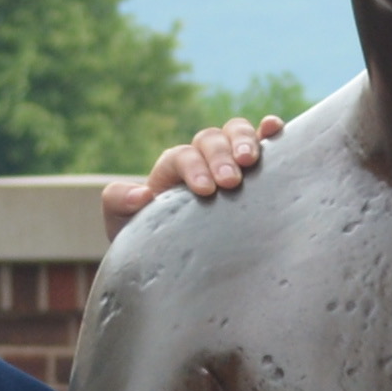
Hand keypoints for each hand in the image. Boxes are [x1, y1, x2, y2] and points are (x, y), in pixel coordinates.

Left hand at [110, 110, 290, 232]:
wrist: (176, 262)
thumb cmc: (150, 241)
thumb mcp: (121, 223)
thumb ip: (118, 202)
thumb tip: (141, 194)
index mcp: (172, 169)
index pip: (182, 156)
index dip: (194, 167)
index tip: (205, 191)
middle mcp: (201, 158)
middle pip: (210, 139)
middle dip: (220, 156)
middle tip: (230, 181)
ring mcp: (228, 161)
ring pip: (234, 132)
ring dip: (245, 141)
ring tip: (252, 161)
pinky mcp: (254, 172)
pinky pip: (261, 142)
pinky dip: (268, 132)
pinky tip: (274, 128)